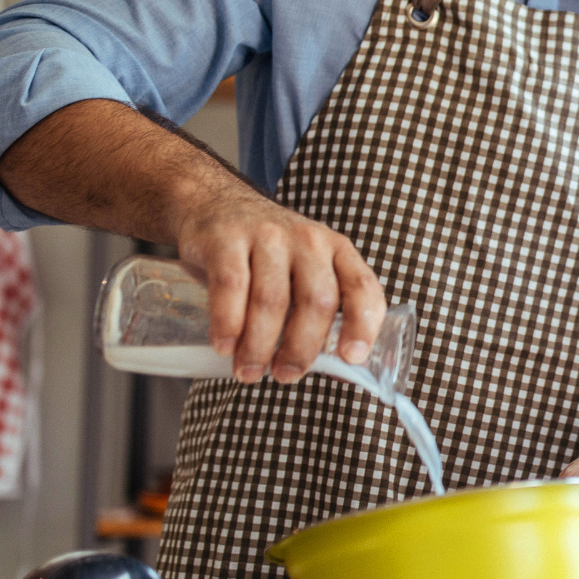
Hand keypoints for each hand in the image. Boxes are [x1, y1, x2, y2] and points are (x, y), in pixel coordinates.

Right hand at [176, 189, 385, 384]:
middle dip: (302, 347)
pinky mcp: (227, 238)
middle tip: (286, 375)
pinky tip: (225, 346)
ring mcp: (268, 236)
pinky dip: (228, 322)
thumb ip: (317, 309)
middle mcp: (308, 240)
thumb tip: (332, 368)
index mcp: (337, 250)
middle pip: (317, 300)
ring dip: (260, 345)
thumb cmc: (268, 254)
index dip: (363, 323)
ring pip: (272, 299)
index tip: (351, 357)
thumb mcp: (304, 269)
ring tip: (249, 372)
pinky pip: (231, 285)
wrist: (216, 203)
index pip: (362, 286)